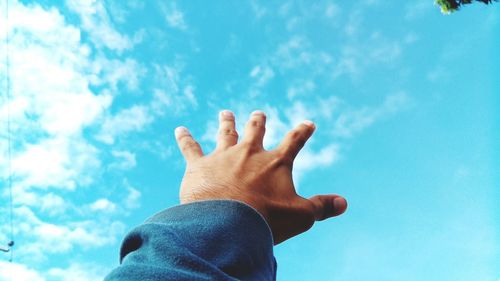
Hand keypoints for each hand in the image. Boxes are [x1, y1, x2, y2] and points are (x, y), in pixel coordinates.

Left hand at [174, 110, 346, 243]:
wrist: (227, 222)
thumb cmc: (266, 219)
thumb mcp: (300, 216)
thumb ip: (322, 207)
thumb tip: (345, 203)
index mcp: (275, 162)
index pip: (294, 141)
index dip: (303, 131)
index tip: (309, 123)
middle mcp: (249, 152)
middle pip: (256, 131)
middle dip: (258, 122)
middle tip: (259, 114)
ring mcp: (223, 156)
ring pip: (225, 133)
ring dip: (227, 122)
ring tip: (226, 113)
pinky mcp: (199, 165)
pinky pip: (190, 148)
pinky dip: (185, 139)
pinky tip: (180, 130)